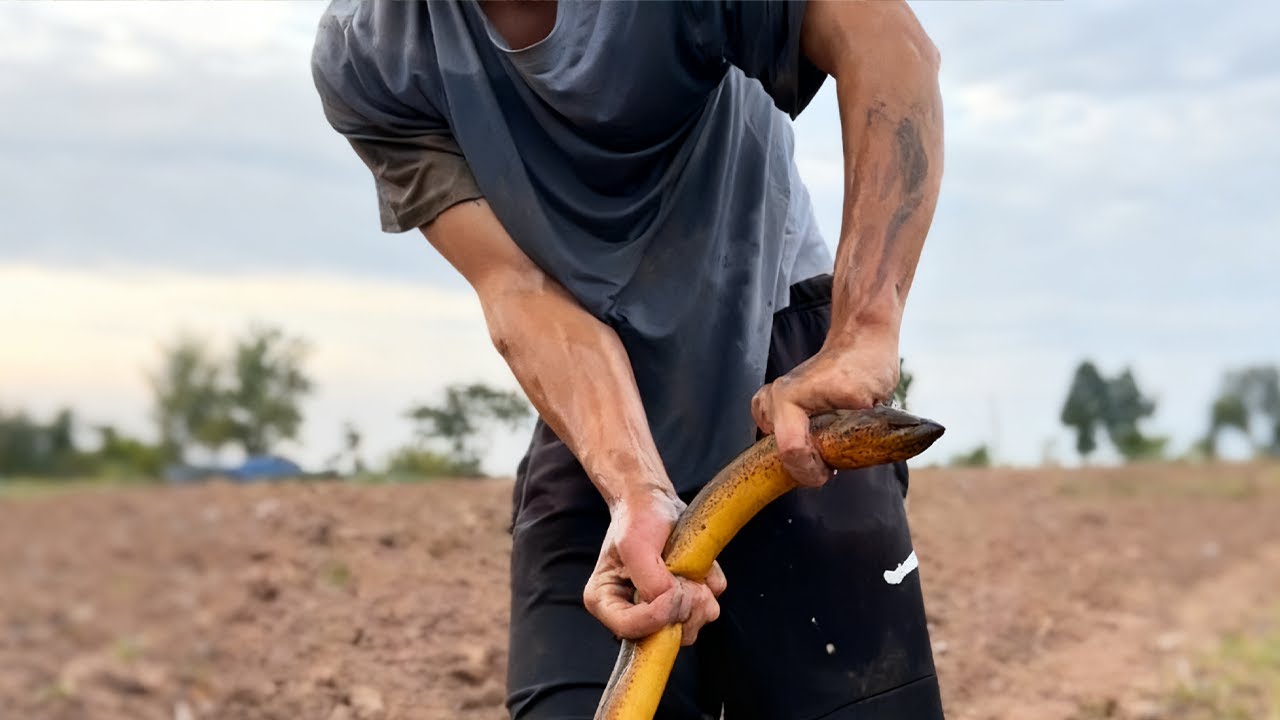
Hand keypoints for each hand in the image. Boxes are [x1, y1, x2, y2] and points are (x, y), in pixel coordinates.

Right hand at [583, 488, 727, 645]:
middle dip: (683, 606)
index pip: (630, 630)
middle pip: (665, 637)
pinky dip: (710, 585)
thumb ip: (650, 580)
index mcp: (606, 602)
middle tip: (684, 575)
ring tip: (687, 567)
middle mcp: (632, 613)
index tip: (674, 589)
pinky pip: (709, 609)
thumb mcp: (636, 542)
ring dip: (700, 597)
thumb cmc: (638, 518)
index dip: (658, 615)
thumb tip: (673, 603)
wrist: (656, 502)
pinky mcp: (685, 604)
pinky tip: (695, 566)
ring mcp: (661, 611)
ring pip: (691, 629)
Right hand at [751, 324, 900, 486]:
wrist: (861, 340)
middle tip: (830, 463)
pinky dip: (788, 442)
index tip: (830, 472)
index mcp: (790, 397)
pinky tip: (806, 439)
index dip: (810, 469)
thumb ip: (857, 434)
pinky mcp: (773, 404)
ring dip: (797, 455)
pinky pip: (771, 434)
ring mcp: (770, 400)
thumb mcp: (869, 402)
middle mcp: (773, 398)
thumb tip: (853, 459)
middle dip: (805, 466)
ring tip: (819, 450)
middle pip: (779, 453)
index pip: (791, 449)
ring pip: (771, 446)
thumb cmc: (866, 365)